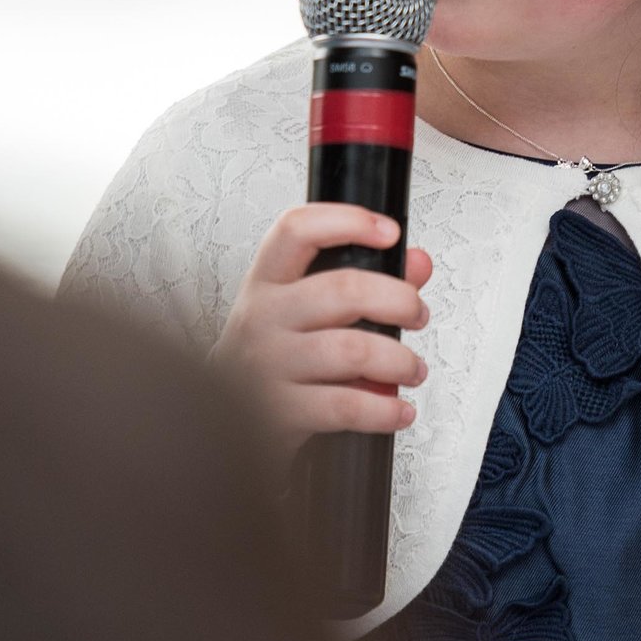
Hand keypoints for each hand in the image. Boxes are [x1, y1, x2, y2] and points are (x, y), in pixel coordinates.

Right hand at [209, 203, 433, 457]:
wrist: (223, 419)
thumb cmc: (272, 354)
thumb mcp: (305, 309)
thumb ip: (366, 279)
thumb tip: (417, 263)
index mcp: (267, 282)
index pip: (297, 230)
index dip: (347, 221)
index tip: (389, 232)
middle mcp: (262, 318)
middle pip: (343, 290)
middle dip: (399, 301)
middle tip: (417, 314)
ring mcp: (268, 365)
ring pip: (352, 350)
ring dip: (399, 360)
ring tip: (411, 368)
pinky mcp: (279, 412)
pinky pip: (346, 405)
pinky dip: (384, 410)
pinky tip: (397, 410)